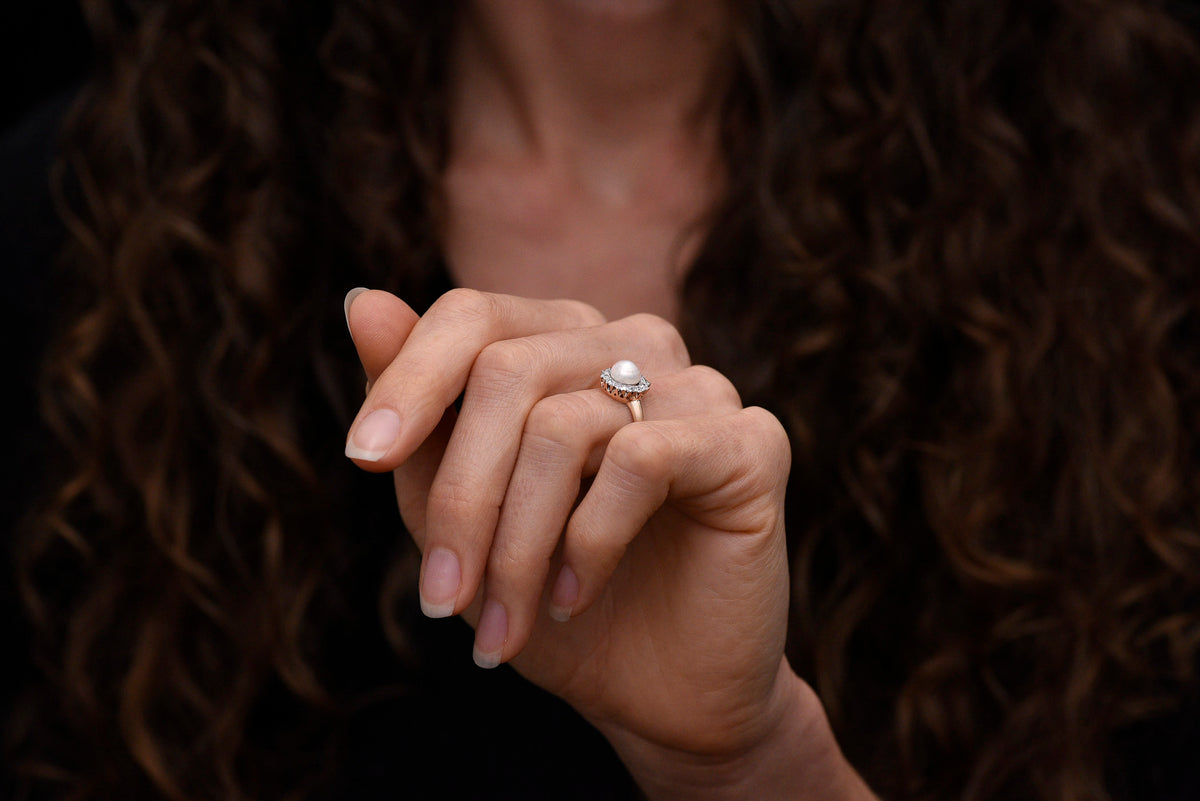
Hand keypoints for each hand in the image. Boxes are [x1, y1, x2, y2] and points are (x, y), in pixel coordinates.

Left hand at [343, 288, 872, 797]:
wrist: (659, 691)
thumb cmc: (553, 596)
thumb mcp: (461, 510)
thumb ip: (419, 411)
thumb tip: (362, 300)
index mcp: (565, 346)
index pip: (474, 314)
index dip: (410, 380)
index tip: (362, 460)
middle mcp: (635, 345)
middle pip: (507, 374)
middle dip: (460, 498)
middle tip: (440, 602)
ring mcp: (699, 387)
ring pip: (563, 426)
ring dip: (515, 545)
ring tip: (503, 624)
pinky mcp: (751, 441)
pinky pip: (640, 461)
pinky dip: (589, 541)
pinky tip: (577, 596)